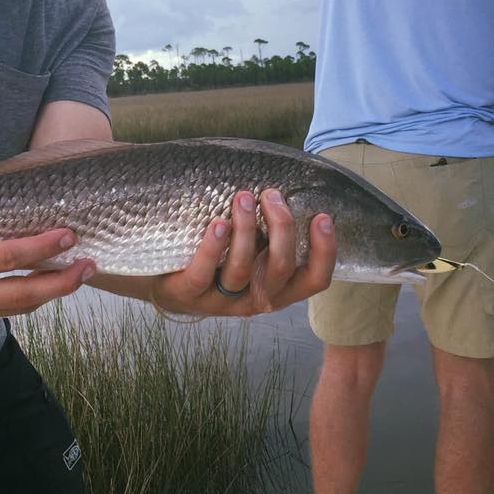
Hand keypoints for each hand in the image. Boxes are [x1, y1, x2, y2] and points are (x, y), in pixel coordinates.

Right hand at [0, 231, 93, 321]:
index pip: (7, 257)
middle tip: (88, 263)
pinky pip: (10, 310)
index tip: (68, 235)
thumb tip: (31, 203)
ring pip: (20, 306)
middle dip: (61, 280)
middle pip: (22, 293)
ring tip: (82, 272)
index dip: (41, 248)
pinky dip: (35, 296)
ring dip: (54, 291)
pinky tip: (54, 281)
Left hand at [150, 189, 335, 317]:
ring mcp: (221, 301)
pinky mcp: (191, 294)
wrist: (169, 285)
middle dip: (281, 228)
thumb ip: (270, 234)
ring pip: (242, 268)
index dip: (324, 252)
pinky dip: (213, 246)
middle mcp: (254, 299)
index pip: (314, 280)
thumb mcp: (251, 252)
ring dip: (246, 229)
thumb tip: (288, 191)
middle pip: (279, 268)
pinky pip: (204, 273)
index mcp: (275, 289)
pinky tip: (218, 223)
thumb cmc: (219, 260)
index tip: (322, 216)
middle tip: (272, 194)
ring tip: (243, 197)